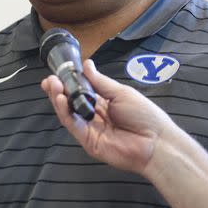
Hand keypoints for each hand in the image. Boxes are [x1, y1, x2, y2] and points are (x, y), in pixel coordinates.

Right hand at [41, 59, 175, 174]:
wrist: (157, 142)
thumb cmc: (144, 115)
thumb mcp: (121, 93)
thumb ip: (100, 82)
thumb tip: (86, 64)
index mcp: (102, 103)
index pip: (79, 91)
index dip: (67, 83)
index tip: (56, 73)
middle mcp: (93, 116)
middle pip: (70, 102)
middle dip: (58, 90)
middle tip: (50, 80)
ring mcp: (89, 129)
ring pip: (68, 114)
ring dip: (58, 99)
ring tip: (53, 86)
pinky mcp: (88, 141)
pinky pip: (73, 126)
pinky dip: (65, 113)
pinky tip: (60, 99)